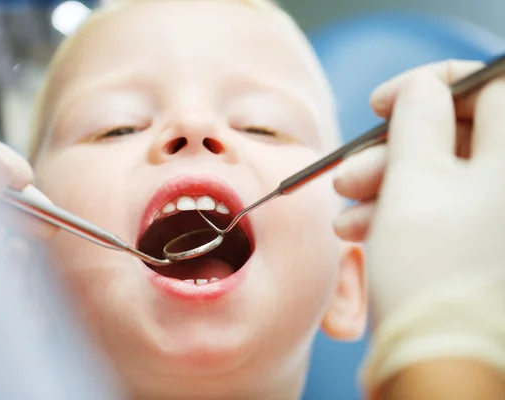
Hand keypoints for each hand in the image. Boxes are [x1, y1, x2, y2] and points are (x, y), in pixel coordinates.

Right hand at [331, 60, 504, 321]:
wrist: (437, 354)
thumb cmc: (429, 265)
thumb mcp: (414, 179)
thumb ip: (417, 119)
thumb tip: (420, 88)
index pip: (487, 86)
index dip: (430, 84)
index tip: (383, 102)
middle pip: (456, 134)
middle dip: (393, 147)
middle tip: (351, 168)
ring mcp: (493, 214)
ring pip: (439, 174)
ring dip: (384, 183)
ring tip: (346, 207)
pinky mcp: (472, 240)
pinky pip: (436, 207)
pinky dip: (395, 210)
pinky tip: (358, 228)